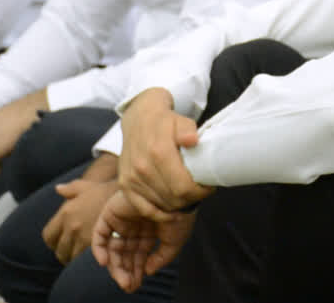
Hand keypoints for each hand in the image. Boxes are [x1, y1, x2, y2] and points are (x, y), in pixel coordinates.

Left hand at [43, 177, 118, 265]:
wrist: (128, 197)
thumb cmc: (107, 191)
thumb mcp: (87, 186)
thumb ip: (71, 189)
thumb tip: (58, 188)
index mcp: (66, 213)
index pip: (48, 236)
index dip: (53, 241)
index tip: (59, 242)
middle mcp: (71, 226)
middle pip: (59, 250)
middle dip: (64, 252)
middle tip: (72, 251)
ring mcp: (83, 237)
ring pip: (70, 258)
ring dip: (74, 259)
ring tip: (82, 256)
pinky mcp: (96, 246)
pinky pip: (83, 261)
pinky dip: (85, 262)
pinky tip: (92, 258)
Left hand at [91, 189, 194, 291]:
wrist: (172, 194)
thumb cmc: (178, 215)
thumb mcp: (174, 241)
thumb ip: (162, 258)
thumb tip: (148, 271)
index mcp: (149, 232)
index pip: (138, 256)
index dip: (135, 272)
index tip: (135, 286)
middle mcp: (134, 227)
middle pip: (124, 254)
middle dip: (125, 272)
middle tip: (128, 286)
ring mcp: (122, 220)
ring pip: (111, 248)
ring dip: (114, 265)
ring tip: (121, 279)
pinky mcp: (111, 213)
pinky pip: (100, 234)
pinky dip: (99, 248)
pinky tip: (105, 263)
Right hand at [118, 88, 213, 218]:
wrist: (139, 118)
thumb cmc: (164, 121)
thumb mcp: (181, 120)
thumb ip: (188, 130)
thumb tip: (193, 141)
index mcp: (158, 151)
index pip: (183, 186)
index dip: (200, 192)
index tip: (208, 187)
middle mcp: (142, 167)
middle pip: (174, 198)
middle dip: (192, 198)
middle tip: (201, 191)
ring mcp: (132, 178)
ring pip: (162, 204)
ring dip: (179, 204)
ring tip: (188, 195)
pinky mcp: (125, 184)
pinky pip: (144, 209)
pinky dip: (160, 215)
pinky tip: (173, 214)